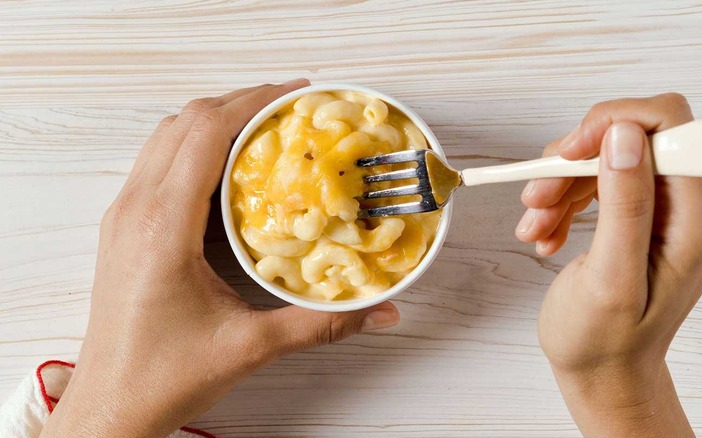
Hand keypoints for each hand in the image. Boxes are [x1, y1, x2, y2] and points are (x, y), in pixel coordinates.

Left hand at [40, 80, 400, 437]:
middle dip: (240, 101)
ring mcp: (124, 215)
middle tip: (291, 105)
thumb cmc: (166, 375)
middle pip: (185, 122)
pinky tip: (228, 165)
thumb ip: (321, 323)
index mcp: (163, 226)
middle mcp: (136, 209)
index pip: (205, 133)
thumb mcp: (250, 346)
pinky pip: (158, 161)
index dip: (254, 102)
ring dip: (214, 119)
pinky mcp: (124, 227)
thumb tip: (381, 310)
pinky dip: (195, 145)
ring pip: (166, 136)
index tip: (297, 93)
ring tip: (264, 124)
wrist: (112, 404)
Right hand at [519, 94, 701, 435]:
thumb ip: (624, 205)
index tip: (567, 154)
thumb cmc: (605, 339)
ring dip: (562, 184)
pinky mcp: (649, 209)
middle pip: (632, 137)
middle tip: (536, 198)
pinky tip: (547, 229)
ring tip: (535, 223)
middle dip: (575, 162)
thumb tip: (625, 133)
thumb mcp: (611, 278)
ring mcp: (673, 206)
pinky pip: (602, 176)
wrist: (604, 368)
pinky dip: (567, 197)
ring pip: (609, 155)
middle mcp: (696, 203)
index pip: (671, 123)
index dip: (613, 124)